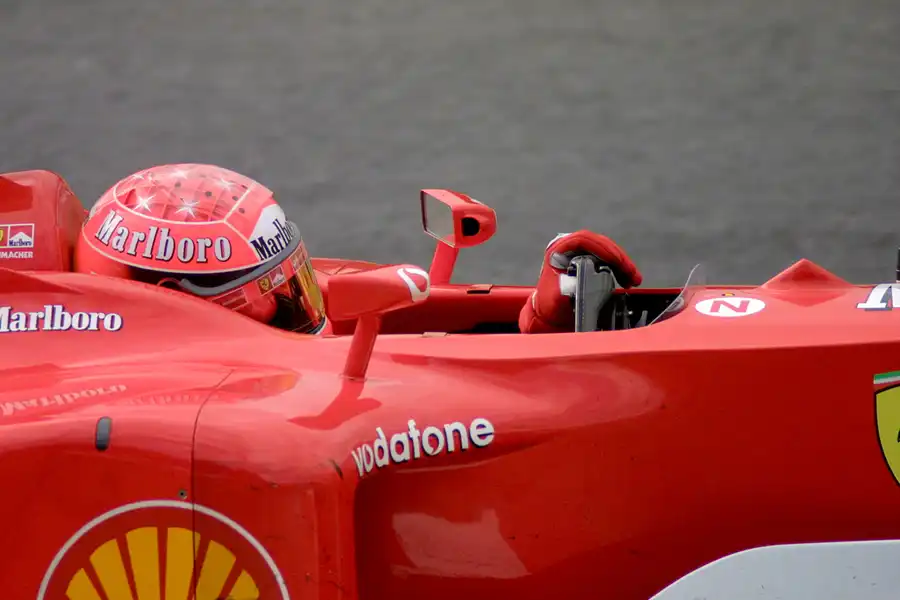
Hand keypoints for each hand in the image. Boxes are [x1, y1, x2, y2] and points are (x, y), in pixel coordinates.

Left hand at [519, 230, 641, 333]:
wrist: (552, 314)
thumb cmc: (551, 307)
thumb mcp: (553, 302)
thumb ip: (559, 294)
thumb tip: (569, 286)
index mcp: (557, 250)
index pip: (583, 240)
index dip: (603, 248)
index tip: (617, 261)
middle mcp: (568, 247)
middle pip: (599, 243)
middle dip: (619, 258)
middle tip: (632, 274)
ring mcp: (580, 251)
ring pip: (607, 250)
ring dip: (623, 263)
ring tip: (634, 279)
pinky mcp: (589, 259)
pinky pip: (608, 258)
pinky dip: (620, 267)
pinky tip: (629, 279)